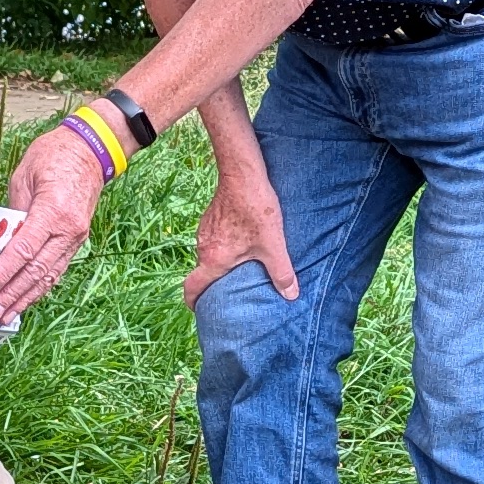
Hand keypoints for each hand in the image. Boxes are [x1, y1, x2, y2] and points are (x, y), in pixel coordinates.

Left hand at [0, 120, 108, 321]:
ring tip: (7, 314)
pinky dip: (41, 286)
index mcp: (54, 211)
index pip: (24, 251)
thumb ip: (12, 212)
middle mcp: (68, 230)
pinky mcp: (77, 240)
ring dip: (26, 297)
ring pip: (48, 276)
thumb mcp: (24, 176)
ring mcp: (76, 237)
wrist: (90, 152)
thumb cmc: (55, 156)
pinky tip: (27, 298)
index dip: (3, 273)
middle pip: (36, 271)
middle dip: (11, 294)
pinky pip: (56, 269)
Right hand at [181, 163, 298, 306]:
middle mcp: (203, 247)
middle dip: (215, 283)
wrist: (243, 174)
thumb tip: (291, 295)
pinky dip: (224, 245)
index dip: (193, 302)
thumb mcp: (273, 245)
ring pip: (210, 254)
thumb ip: (281, 273)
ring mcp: (204, 231)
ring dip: (222, 262)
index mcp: (213, 259)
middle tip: (231, 291)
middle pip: (204, 272)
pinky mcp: (211, 217)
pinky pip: (214, 239)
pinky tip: (243, 241)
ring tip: (242, 266)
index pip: (192, 288)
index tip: (199, 309)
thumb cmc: (256, 209)